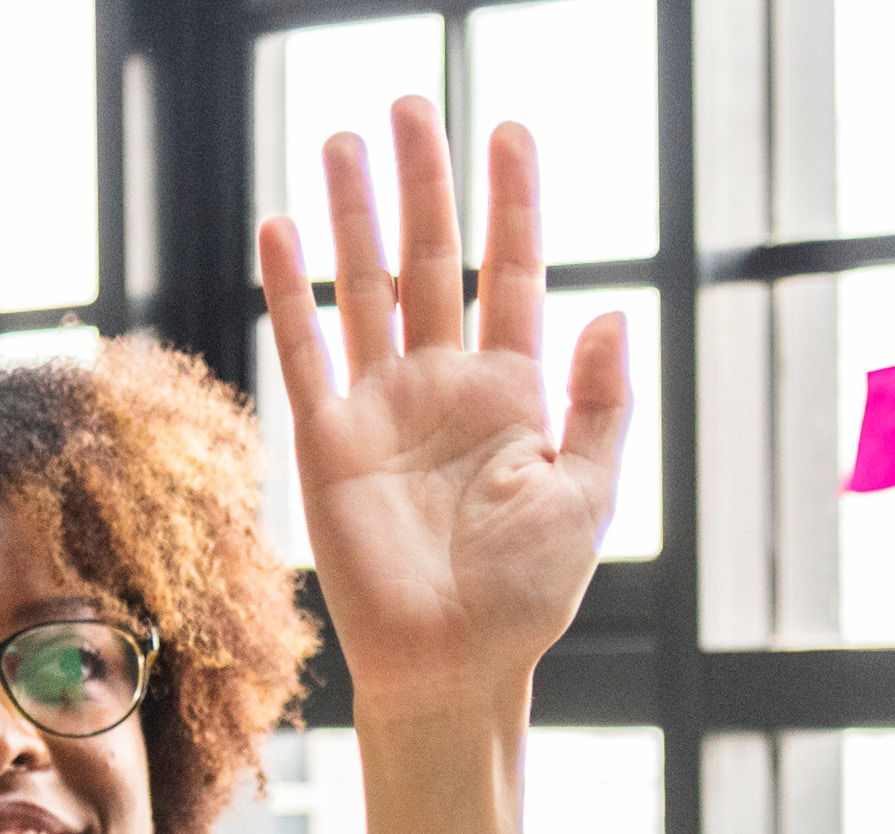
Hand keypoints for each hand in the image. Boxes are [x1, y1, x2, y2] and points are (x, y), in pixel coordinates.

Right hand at [257, 103, 630, 714]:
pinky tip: (283, 229)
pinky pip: (305, 352)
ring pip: (366, 288)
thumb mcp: (588, 495)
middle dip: (425, 184)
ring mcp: (382, 410)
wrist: (456, 667)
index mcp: (513, 396)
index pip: (513, 276)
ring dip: (354, 215)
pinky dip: (292, 292)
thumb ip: (600, 403)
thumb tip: (612, 309)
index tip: (511, 132)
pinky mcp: (329, 444)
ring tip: (343, 138)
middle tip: (414, 105)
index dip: (514, 205)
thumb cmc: (529, 595)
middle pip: (432, 261)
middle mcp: (444, 388)